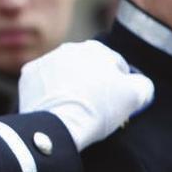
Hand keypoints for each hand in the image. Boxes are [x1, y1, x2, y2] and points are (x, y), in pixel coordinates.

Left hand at [18, 40, 153, 150]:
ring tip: (73, 106)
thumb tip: (138, 83)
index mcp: (97, 49)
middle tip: (94, 105)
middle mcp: (70, 47)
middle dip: (92, 81)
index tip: (116, 101)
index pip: (115, 65)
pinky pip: (42, 81)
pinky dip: (47, 90)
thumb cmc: (98, 109)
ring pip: (63, 71)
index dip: (119, 84)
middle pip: (87, 66)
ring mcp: (46, 59)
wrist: (58, 124)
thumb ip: (142, 83)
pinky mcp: (28, 73)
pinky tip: (54, 104)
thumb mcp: (135, 96)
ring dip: (69, 83)